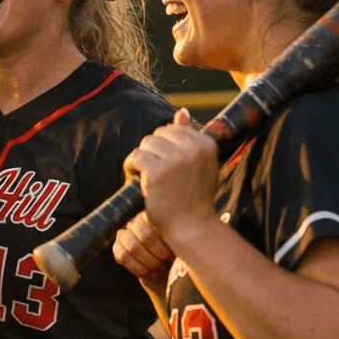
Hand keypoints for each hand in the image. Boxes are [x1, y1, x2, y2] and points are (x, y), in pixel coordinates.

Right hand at [114, 210, 174, 287]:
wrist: (168, 277)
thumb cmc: (178, 258)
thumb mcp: (181, 247)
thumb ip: (177, 239)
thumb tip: (179, 237)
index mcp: (154, 216)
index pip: (158, 223)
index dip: (167, 243)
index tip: (175, 254)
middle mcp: (137, 221)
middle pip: (146, 236)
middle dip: (159, 254)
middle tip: (167, 262)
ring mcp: (124, 233)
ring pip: (133, 246)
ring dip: (148, 262)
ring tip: (159, 268)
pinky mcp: (117, 248)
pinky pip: (123, 256)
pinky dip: (137, 268)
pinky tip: (148, 274)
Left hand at [121, 108, 219, 239]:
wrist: (192, 226)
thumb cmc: (195, 197)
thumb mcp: (200, 164)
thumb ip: (191, 138)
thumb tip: (180, 112)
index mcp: (207, 144)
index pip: (174, 129)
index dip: (165, 146)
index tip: (166, 165)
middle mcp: (193, 149)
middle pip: (158, 134)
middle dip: (152, 151)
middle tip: (154, 172)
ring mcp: (175, 160)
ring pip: (145, 143)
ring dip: (141, 159)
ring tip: (146, 176)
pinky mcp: (157, 172)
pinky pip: (135, 156)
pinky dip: (131, 167)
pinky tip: (137, 180)